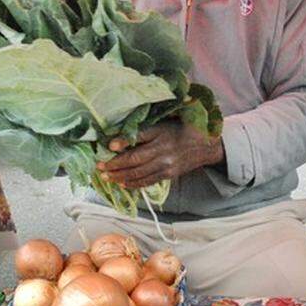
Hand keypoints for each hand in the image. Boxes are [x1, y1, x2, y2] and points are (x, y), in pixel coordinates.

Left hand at [99, 121, 223, 188]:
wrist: (205, 145)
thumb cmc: (181, 129)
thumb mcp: (165, 122)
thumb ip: (146, 127)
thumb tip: (121, 132)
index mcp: (162, 131)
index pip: (140, 136)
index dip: (124, 141)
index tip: (109, 145)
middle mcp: (163, 148)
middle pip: (135, 159)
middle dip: (115, 164)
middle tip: (100, 167)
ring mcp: (166, 163)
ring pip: (139, 173)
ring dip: (120, 176)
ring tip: (106, 177)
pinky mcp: (169, 174)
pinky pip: (148, 181)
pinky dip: (133, 184)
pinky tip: (122, 184)